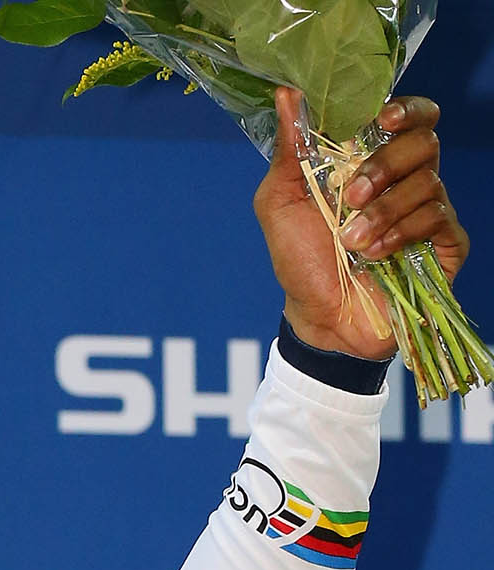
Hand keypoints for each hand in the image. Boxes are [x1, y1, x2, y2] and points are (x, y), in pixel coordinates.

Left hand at [255, 87, 467, 359]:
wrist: (318, 317)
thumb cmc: (300, 259)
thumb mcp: (281, 202)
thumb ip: (290, 149)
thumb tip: (287, 94)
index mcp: (371, 161)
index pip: (410, 117)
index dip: (405, 110)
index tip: (382, 119)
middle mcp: (405, 180)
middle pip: (424, 142)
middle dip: (385, 166)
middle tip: (353, 195)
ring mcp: (429, 210)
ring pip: (430, 182)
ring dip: (383, 211)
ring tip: (351, 241)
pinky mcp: (446, 243)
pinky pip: (437, 218)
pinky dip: (400, 233)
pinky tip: (375, 254)